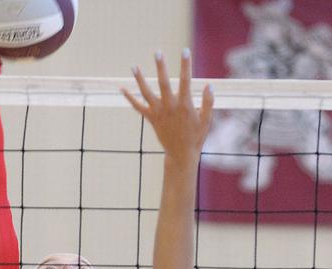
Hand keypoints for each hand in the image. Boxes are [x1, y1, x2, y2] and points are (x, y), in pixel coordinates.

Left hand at [122, 50, 214, 166]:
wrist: (181, 154)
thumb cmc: (196, 137)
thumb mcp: (206, 120)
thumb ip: (208, 102)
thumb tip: (209, 85)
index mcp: (185, 105)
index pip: (185, 80)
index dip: (186, 65)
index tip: (185, 51)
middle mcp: (170, 107)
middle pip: (163, 82)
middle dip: (161, 66)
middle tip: (157, 52)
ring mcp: (159, 113)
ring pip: (147, 93)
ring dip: (140, 79)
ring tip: (134, 66)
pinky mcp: (151, 119)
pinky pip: (138, 107)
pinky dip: (130, 98)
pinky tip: (122, 89)